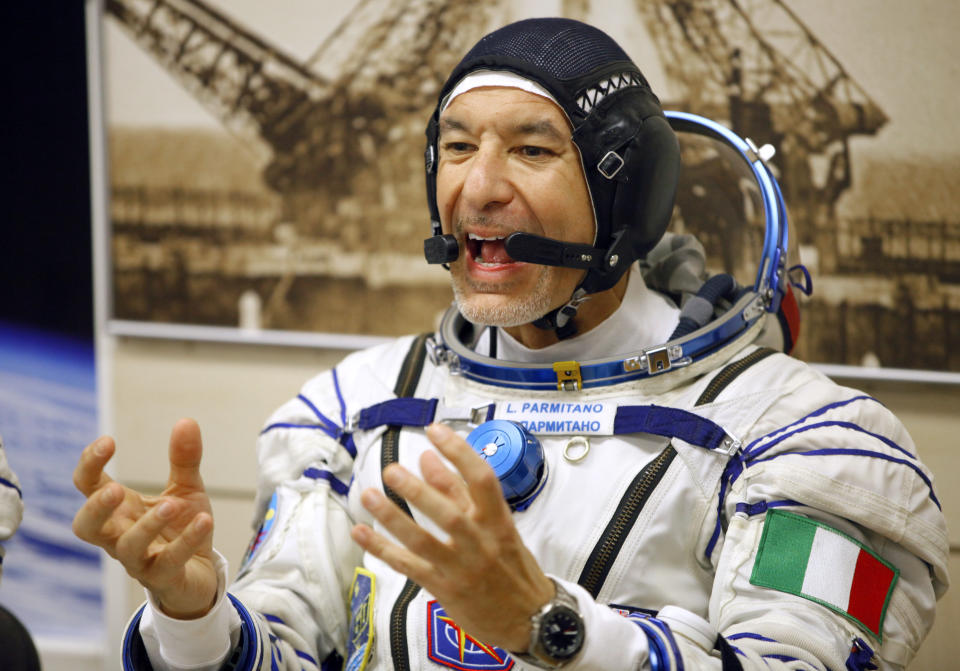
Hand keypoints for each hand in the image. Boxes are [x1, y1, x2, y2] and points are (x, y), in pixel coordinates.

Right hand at [72, 418, 217, 618]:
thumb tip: (186, 420)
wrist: (201, 575)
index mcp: (120, 510)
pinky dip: (186, 541)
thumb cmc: (181, 529)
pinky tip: (204, 520)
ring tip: (171, 504)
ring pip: (126, 548)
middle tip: (116, 490)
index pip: (87, 487)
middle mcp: (120, 535)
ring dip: (147, 525)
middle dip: (96, 508)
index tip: (108, 441)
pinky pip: (168, 562)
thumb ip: (184, 459)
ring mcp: (139, 560)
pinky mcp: (164, 577)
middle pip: (85, 527)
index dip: (89, 465)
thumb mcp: (186, 489)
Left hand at [351, 422, 553, 651]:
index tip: (435, 431)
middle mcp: (480, 542)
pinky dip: (382, 549)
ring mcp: (461, 568)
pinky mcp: (444, 589)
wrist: (529, 619)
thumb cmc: (512, 566)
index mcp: (498, 520)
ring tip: (369, 495)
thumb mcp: (498, 524)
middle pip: (448, 514)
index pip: (482, 479)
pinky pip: (409, 566)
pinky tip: (361, 532)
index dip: (459, 452)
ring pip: (423, 542)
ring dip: (393, 518)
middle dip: (419, 491)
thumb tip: (428, 458)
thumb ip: (461, 491)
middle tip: (393, 470)